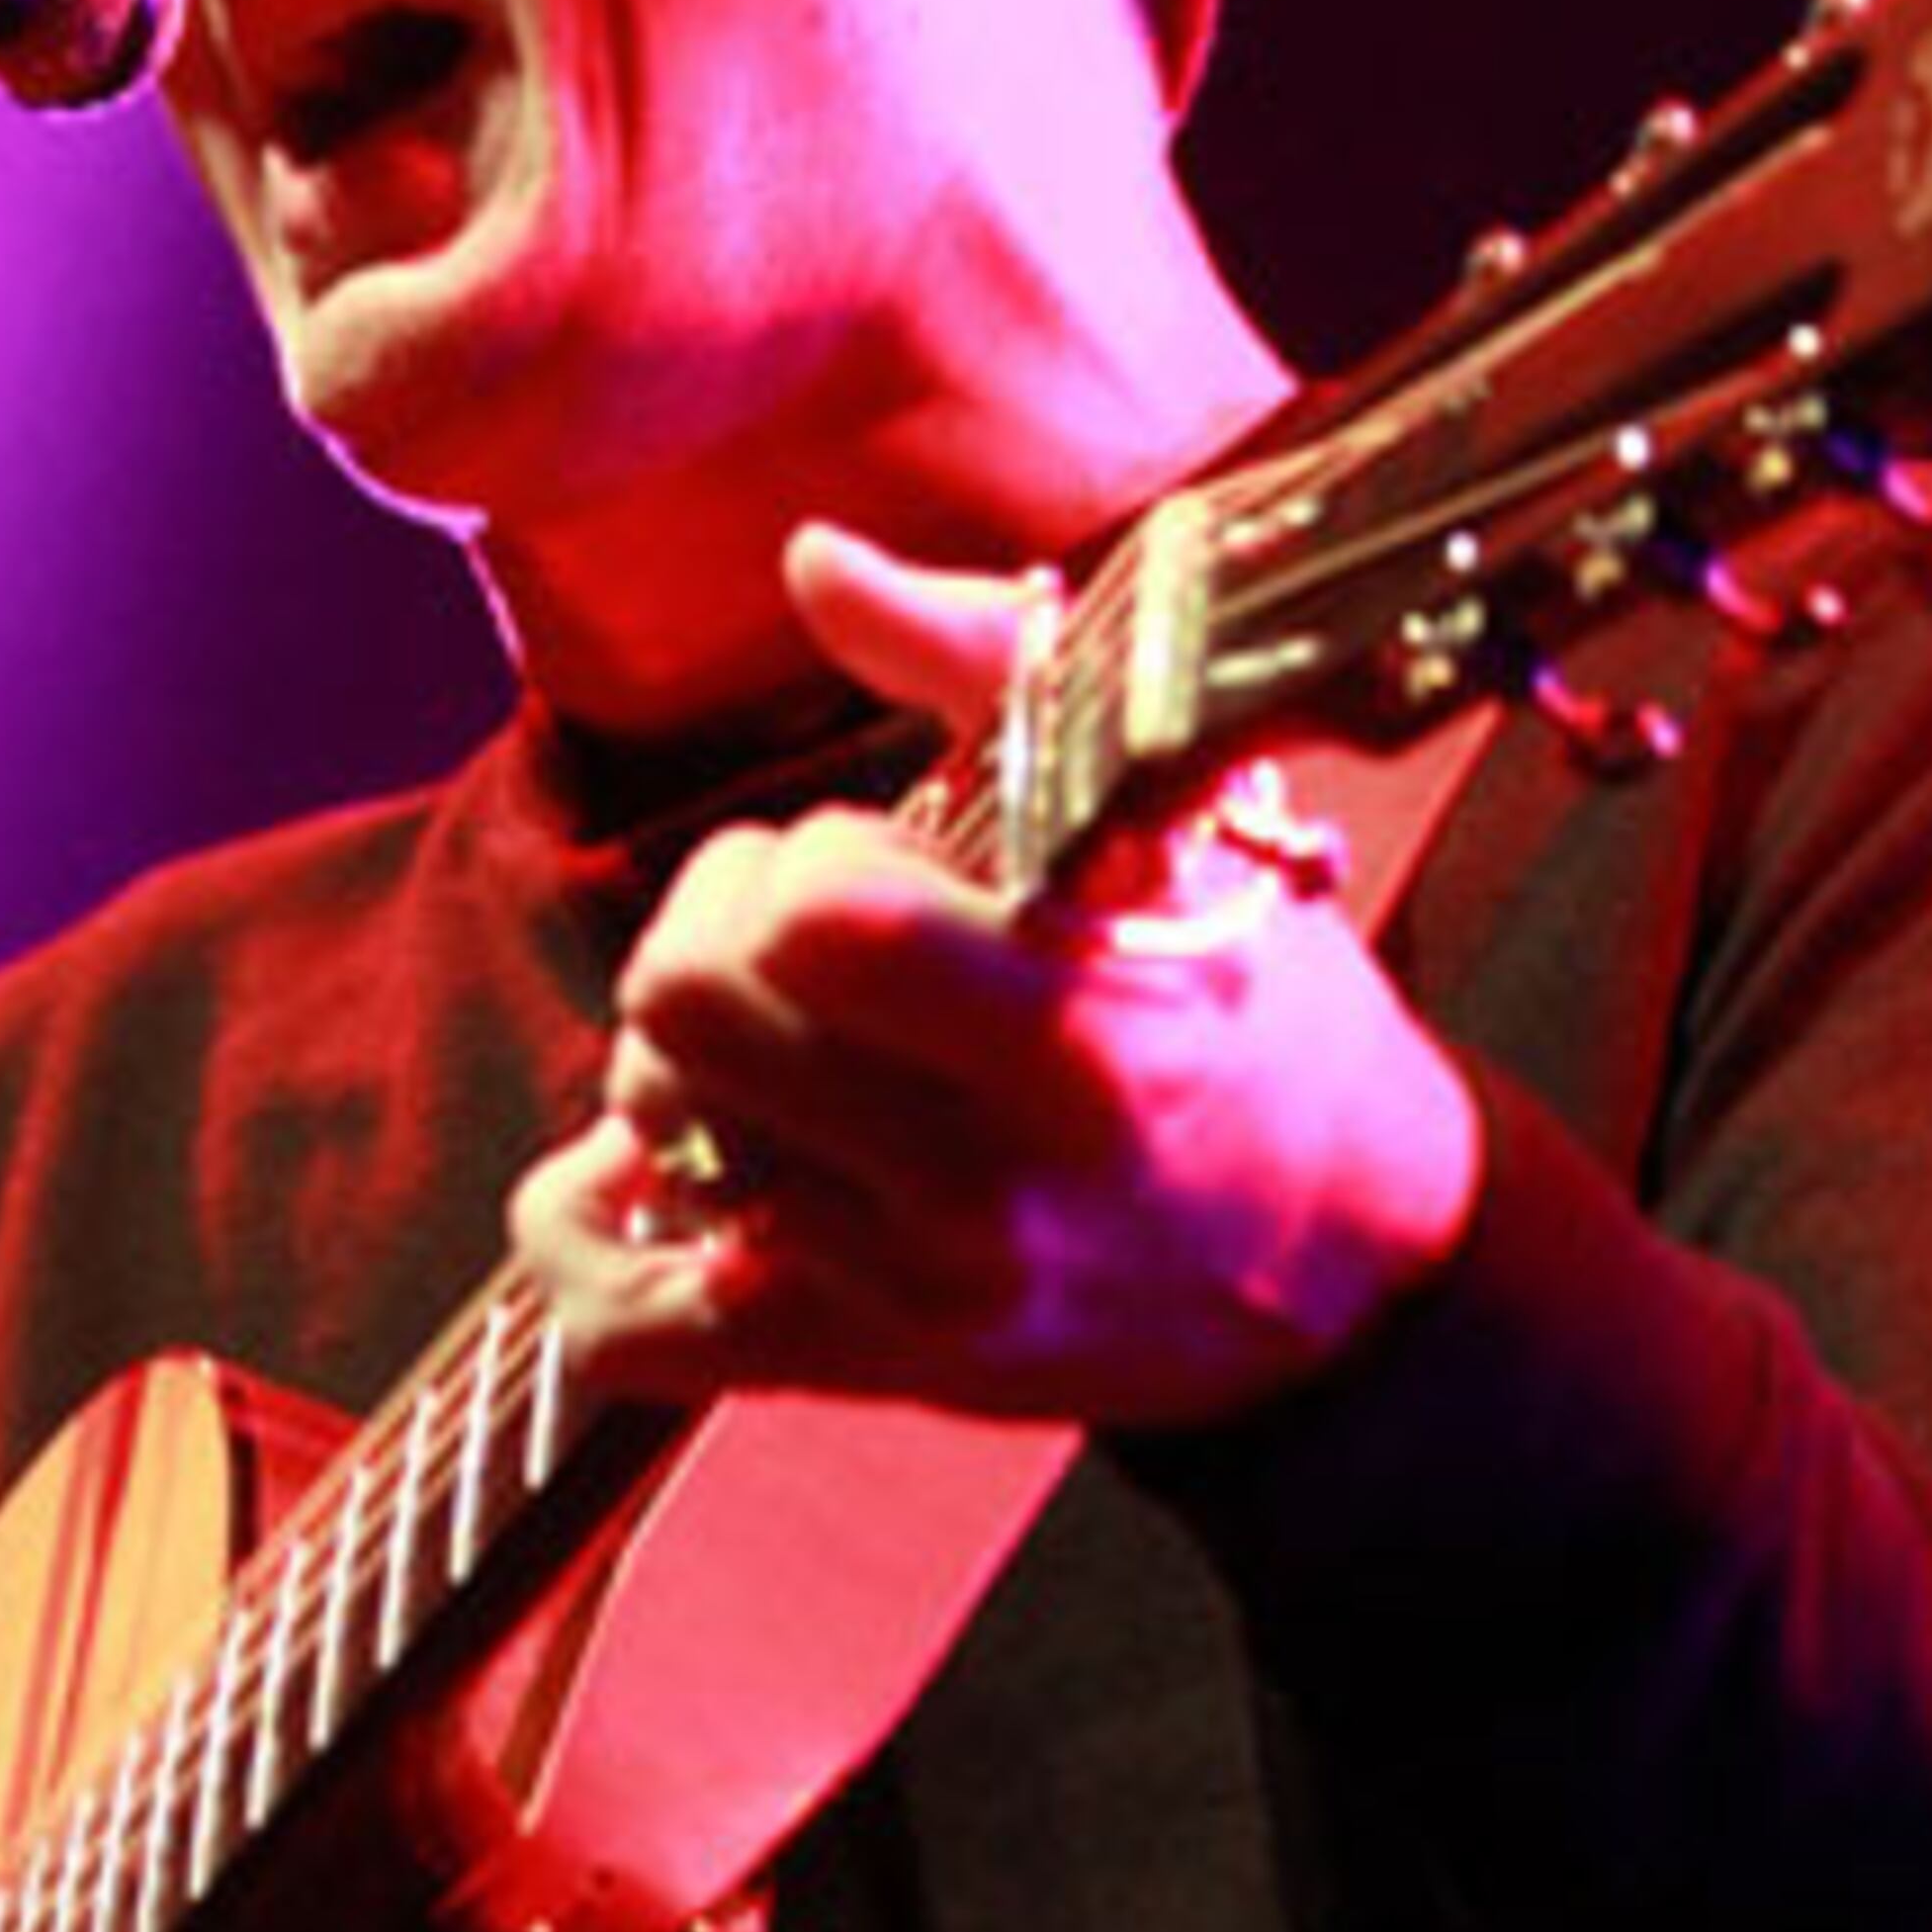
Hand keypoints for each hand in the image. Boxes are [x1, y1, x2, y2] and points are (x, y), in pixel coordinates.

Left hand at [514, 523, 1482, 1429]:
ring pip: (645, 1137)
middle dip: (711, 940)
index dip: (801, 862)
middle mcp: (987, 1183)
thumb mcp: (1171, 819)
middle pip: (681, 1012)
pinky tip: (635, 1180)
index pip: (814, 920)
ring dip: (670, 1071)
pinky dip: (582, 1240)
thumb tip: (811, 561)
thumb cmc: (1245, 1005)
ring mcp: (915, 1294)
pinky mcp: (861, 1370)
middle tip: (797, 951)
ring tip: (769, 1054)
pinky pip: (619, 1330)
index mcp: (1072, 1029)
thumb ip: (988, 665)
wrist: (1348, 1259)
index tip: (874, 868)